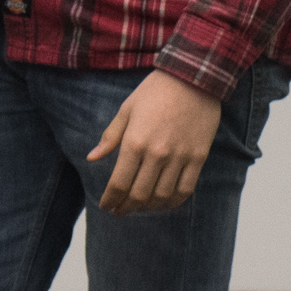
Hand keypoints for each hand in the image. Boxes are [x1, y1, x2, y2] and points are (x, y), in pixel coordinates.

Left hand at [88, 70, 222, 215]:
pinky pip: (185, 189)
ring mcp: (180, 157)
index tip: (106, 206)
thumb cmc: (154, 92)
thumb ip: (110, 137)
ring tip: (139, 208)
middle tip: (119, 211)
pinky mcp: (198, 157)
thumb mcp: (126, 110)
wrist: (193, 79)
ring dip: (148, 207)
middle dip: (126, 207)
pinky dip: (173, 201)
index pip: (119, 183)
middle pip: (139, 194)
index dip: (110, 199)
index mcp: (134, 142)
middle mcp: (156, 154)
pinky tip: (163, 203)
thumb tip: (92, 158)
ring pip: (162, 196)